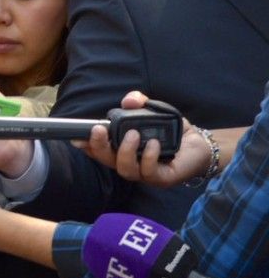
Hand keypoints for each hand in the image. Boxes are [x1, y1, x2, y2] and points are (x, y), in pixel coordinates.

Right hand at [73, 91, 207, 186]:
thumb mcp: (156, 112)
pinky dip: (148, 157)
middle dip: (99, 147)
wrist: (200, 145)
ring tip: (133, 134)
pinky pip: (148, 172)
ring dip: (125, 152)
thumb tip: (129, 99)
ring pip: (125, 169)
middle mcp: (130, 163)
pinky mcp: (162, 178)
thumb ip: (141, 103)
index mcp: (123, 150)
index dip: (87, 145)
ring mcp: (145, 174)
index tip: (76, 136)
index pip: (100, 150)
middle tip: (99, 130)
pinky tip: (153, 144)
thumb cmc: (174, 132)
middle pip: (106, 161)